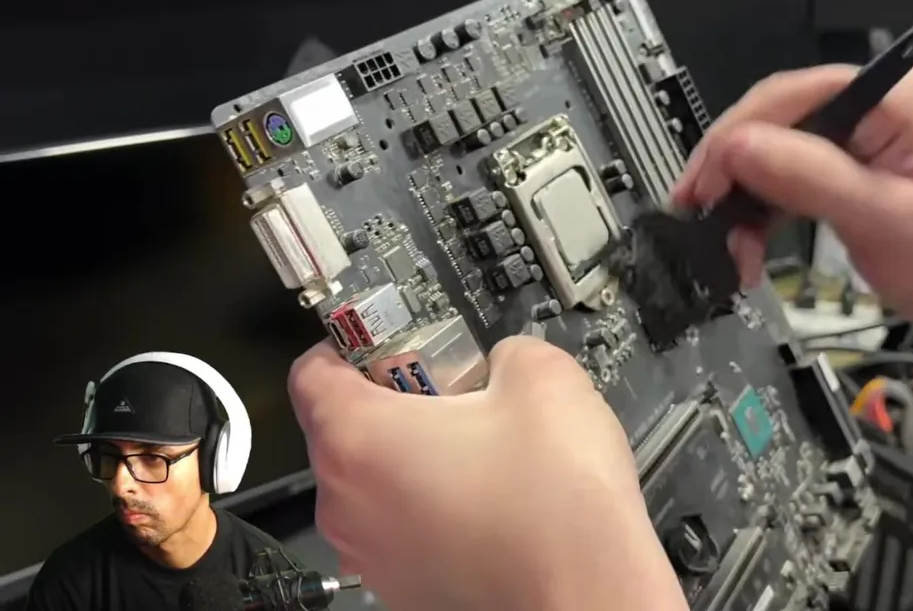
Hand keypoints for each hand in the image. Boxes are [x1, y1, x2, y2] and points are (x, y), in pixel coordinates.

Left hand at [288, 336, 686, 610]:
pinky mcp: (407, 589)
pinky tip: (495, 498)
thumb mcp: (542, 374)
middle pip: (343, 429)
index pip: (310, 372)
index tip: (390, 340)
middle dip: (395, 402)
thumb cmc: (557, 505)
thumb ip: (504, 349)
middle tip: (455, 392)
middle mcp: (348, 505)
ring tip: (486, 449)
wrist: (590, 595)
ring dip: (418, 458)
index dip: (350, 344)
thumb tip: (503, 363)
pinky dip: (435, 508)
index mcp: (358, 440)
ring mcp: (374, 555)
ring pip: (375, 484)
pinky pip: (404, 530)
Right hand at [671, 64, 912, 332]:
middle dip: (731, 170)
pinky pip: (789, 178)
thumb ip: (807, 176)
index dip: (738, 136)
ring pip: (774, 152)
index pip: (793, 93)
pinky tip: (747, 247)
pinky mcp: (849, 167)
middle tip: (695, 212)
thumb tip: (737, 148)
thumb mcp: (879, 217)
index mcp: (894, 95)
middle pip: (775, 119)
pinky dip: (763, 213)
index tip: (705, 183)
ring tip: (724, 245)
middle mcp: (874, 103)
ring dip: (743, 200)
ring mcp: (860, 135)